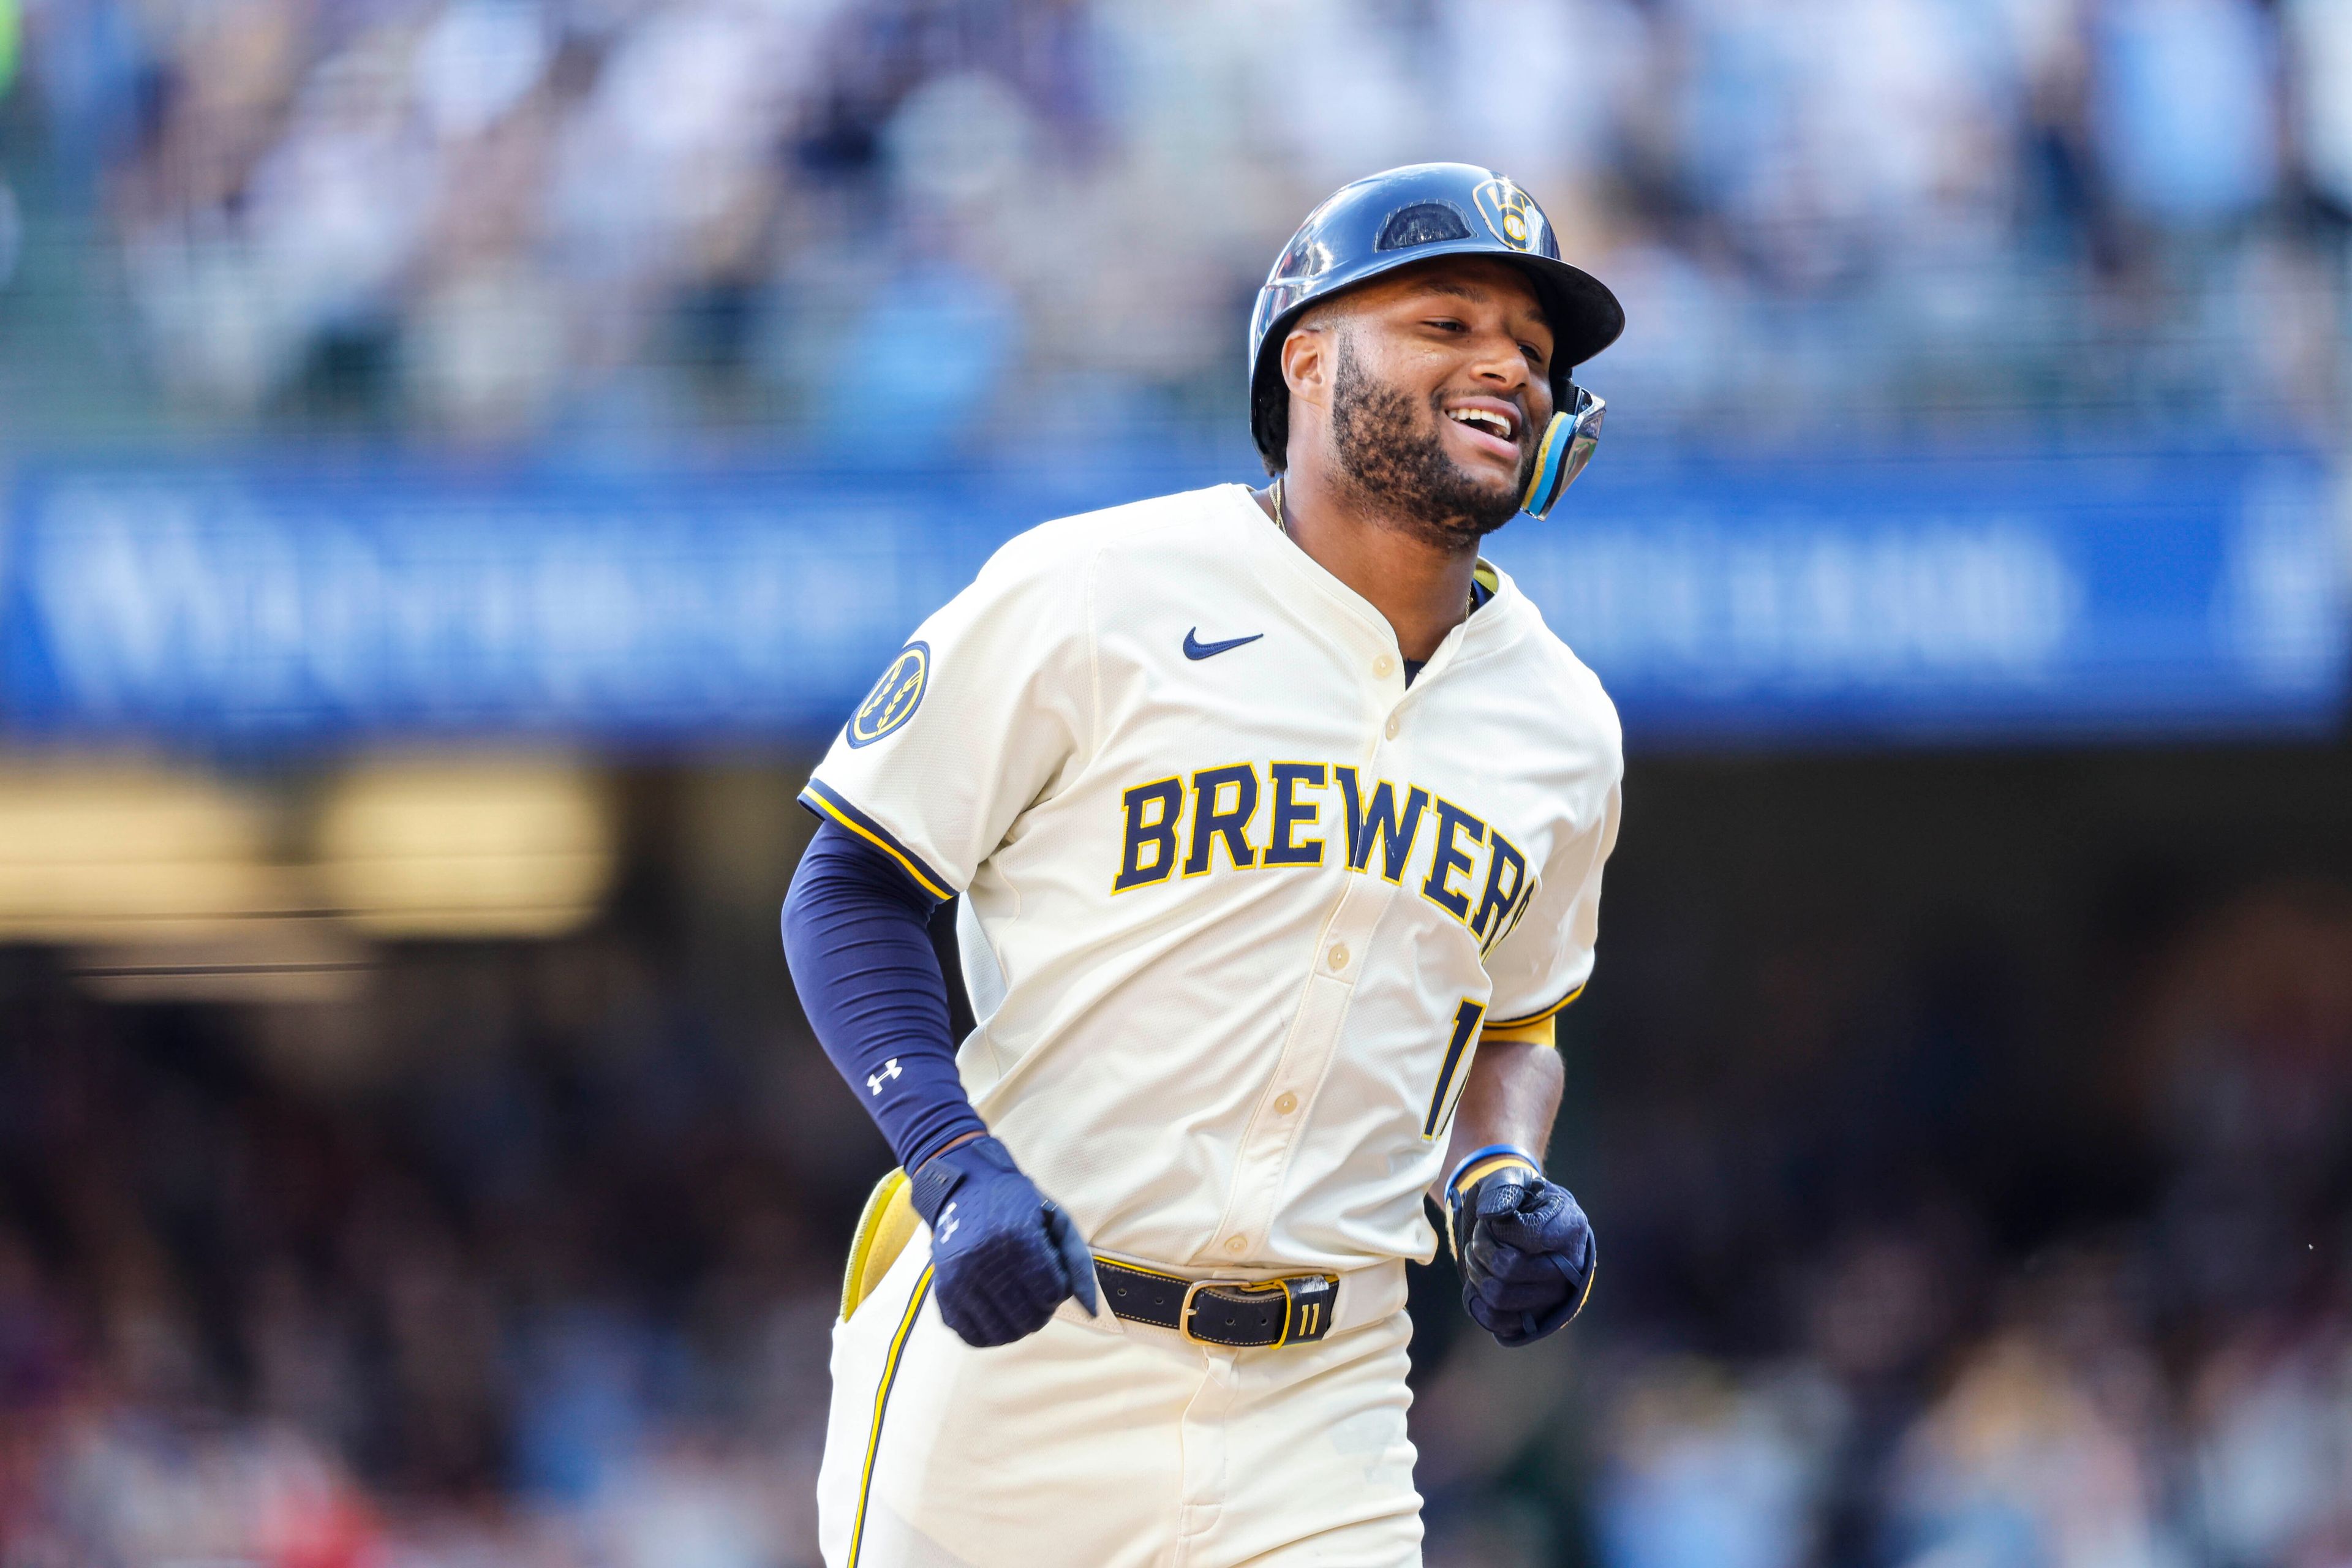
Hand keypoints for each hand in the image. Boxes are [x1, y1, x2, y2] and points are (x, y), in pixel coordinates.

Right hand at [904, 1136, 1098, 1346]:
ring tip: (1019, 1303)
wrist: (965, 1188)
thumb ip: (1078, 1264)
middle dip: (1042, 1310)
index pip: (1052, 1293)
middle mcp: (984, 1261)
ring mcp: (959, 1279)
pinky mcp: (943, 1292)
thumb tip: (1092, 1311)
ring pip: (1002, 1332)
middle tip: (1037, 1291)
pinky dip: (991, 1333)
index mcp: (1017, 1238)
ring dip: (1019, 1324)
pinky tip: (997, 1314)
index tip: (1053, 1275)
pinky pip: (972, 1335)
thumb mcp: (1056, 1220)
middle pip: (1029, 1317)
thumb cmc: (1018, 1205)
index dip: (1060, 1290)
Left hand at [1448, 1157, 1594, 1347]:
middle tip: (1481, 1233)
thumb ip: (1503, 1188)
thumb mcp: (1514, 1179)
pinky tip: (1479, 1281)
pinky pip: (1496, 1322)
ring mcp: (1554, 1298)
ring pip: (1498, 1295)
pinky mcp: (1534, 1319)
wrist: (1527, 1225)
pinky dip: (1477, 1302)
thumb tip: (1490, 1215)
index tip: (1500, 1217)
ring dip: (1475, 1270)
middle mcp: (1570, 1268)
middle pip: (1508, 1268)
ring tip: (1478, 1254)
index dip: (1501, 1226)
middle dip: (1481, 1245)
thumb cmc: (1521, 1200)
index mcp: (1572, 1227)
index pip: (1530, 1236)